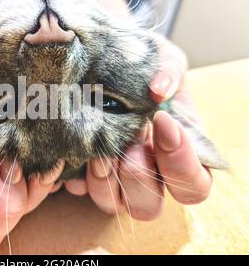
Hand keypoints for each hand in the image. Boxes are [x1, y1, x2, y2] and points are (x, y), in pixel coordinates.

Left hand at [63, 36, 212, 219]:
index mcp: (177, 155)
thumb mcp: (163, 59)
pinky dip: (72, 175)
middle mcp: (145, 173)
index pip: (194, 185)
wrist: (102, 60)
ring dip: (103, 180)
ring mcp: (112, 177)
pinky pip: (77, 189)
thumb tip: (159, 89)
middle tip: (129, 144)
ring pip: (111, 203)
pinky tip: (70, 151)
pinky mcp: (82, 171)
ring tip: (97, 150)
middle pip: (148, 206)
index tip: (162, 121)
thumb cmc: (141, 65)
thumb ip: (170, 71)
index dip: (181, 164)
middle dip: (137, 176)